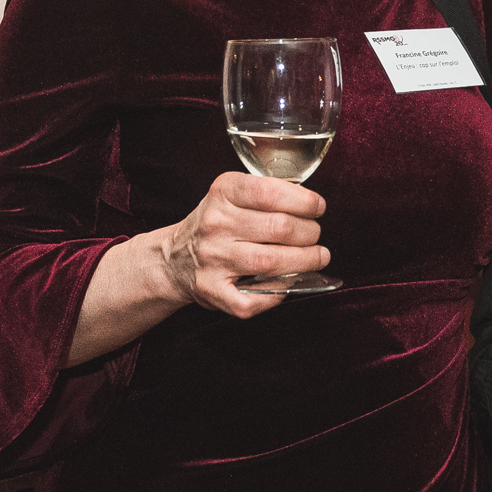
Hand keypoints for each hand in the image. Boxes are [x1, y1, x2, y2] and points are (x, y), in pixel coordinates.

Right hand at [155, 169, 328, 318]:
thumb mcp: (232, 195)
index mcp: (223, 193)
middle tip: (316, 236)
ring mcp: (213, 259)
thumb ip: (267, 194)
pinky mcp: (212, 290)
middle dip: (310, 233)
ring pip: (272, 262)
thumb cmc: (215, 226)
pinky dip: (277, 294)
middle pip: (279, 228)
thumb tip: (310, 206)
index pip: (270, 192)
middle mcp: (216, 225)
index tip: (317, 208)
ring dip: (305, 261)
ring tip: (317, 257)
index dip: (304, 201)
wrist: (173, 258)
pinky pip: (253, 299)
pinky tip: (286, 284)